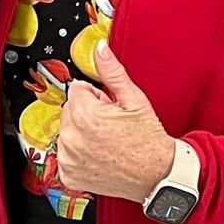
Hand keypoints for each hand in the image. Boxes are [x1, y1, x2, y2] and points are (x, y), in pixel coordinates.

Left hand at [55, 40, 177, 203]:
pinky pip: (66, 154)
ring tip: (106, 141)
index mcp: (84, 114)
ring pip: (67, 131)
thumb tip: (100, 49)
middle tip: (110, 125)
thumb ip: (111, 71)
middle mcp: (71, 137)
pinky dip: (78, 155)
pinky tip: (98, 156)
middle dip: (87, 113)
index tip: (110, 108)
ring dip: (81, 133)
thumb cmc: (149, 140)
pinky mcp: (69, 174)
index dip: (96, 97)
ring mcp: (68, 158)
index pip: (77, 89)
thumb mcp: (134, 99)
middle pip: (69, 109)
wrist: (157, 175)